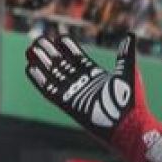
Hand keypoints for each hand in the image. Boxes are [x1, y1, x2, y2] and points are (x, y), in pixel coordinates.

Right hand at [24, 34, 143, 145]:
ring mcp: (74, 94)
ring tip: (30, 50)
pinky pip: (50, 90)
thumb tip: (131, 35)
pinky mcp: (68, 104)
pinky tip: (30, 68)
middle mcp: (83, 84)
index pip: (78, 58)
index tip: (59, 36)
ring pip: (53, 75)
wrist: (128, 126)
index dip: (68, 47)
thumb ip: (125, 54)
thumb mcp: (128, 73)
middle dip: (50, 52)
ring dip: (41, 63)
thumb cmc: (131, 102)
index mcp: (96, 76)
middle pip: (62, 65)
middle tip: (38, 40)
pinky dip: (39, 80)